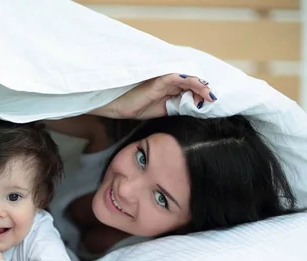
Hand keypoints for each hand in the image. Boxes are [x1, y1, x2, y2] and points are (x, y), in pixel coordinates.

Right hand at [92, 74, 216, 119]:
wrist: (118, 106)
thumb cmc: (135, 106)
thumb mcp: (162, 110)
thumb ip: (177, 106)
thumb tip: (194, 108)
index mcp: (169, 87)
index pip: (190, 87)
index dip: (202, 93)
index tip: (211, 103)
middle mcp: (169, 80)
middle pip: (193, 82)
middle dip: (205, 91)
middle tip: (214, 101)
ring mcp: (165, 78)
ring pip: (190, 79)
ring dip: (203, 88)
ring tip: (212, 98)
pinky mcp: (162, 79)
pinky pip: (182, 79)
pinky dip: (195, 84)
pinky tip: (204, 92)